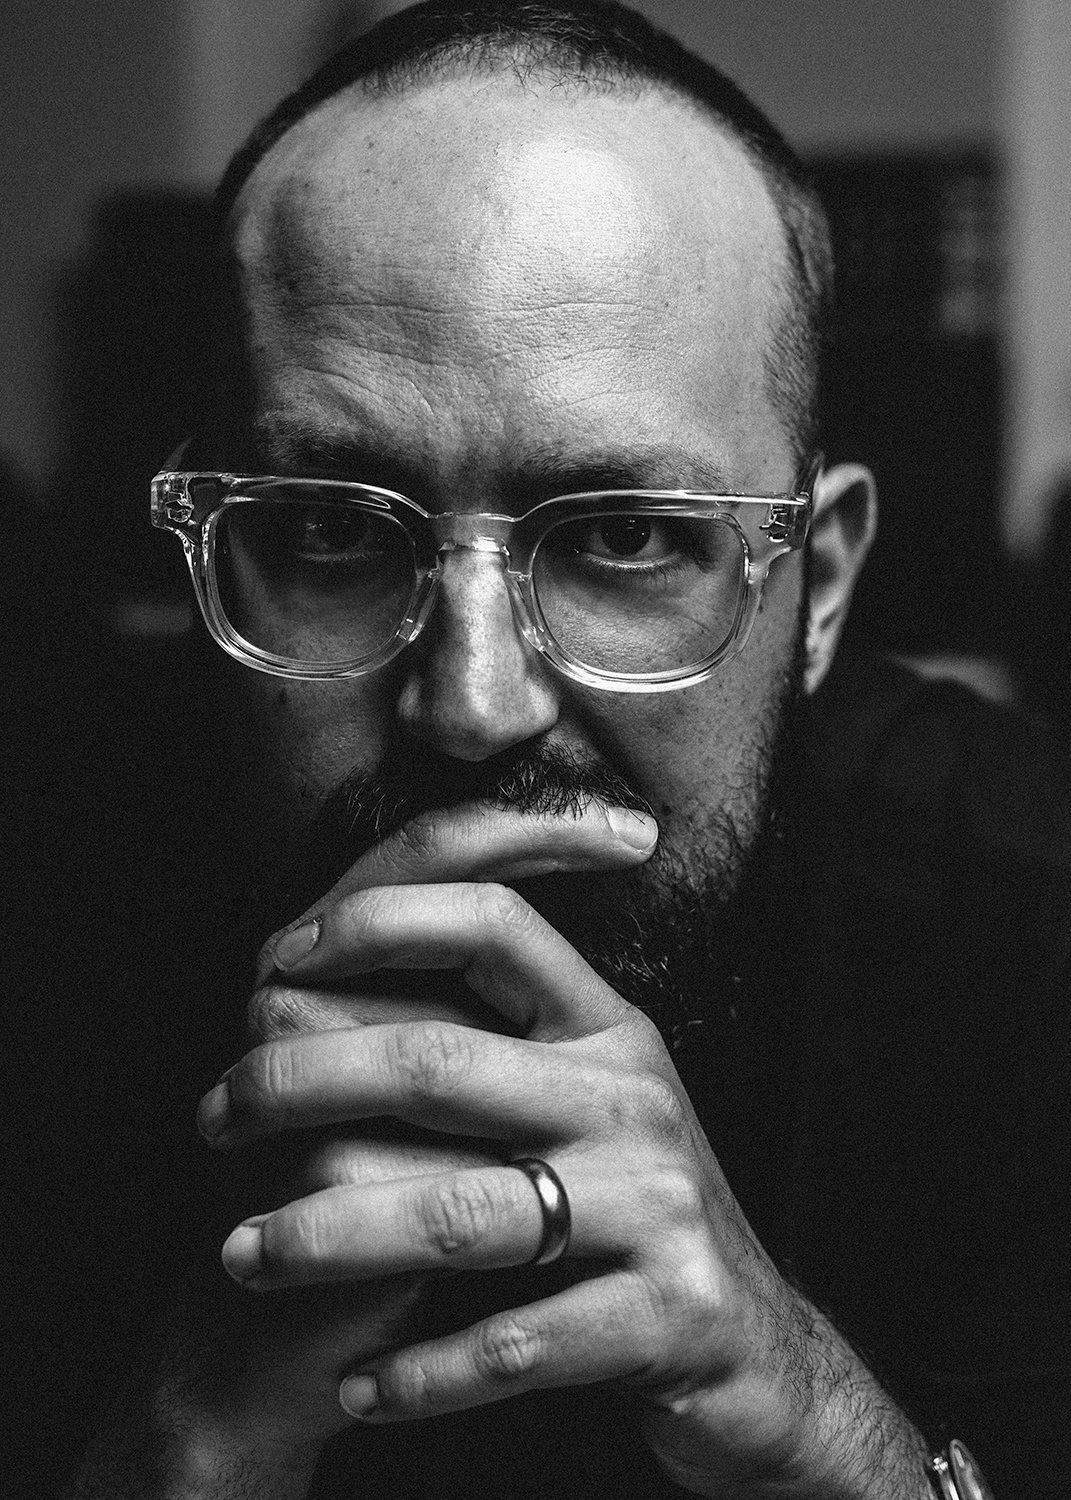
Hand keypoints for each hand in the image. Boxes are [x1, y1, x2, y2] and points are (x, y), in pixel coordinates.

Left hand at [145, 799, 658, 1491]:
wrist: (752, 1350)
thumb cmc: (628, 1209)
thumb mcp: (581, 1099)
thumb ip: (484, 1041)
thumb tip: (301, 985)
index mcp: (606, 1027)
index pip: (494, 923)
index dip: (380, 923)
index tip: (279, 957)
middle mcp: (631, 1098)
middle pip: (438, 1064)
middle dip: (302, 1085)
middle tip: (214, 1117)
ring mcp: (656, 1205)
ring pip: (459, 1213)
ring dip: (327, 1238)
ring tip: (244, 1255)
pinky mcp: (666, 1315)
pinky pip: (512, 1342)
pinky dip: (419, 1372)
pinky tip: (357, 1389)